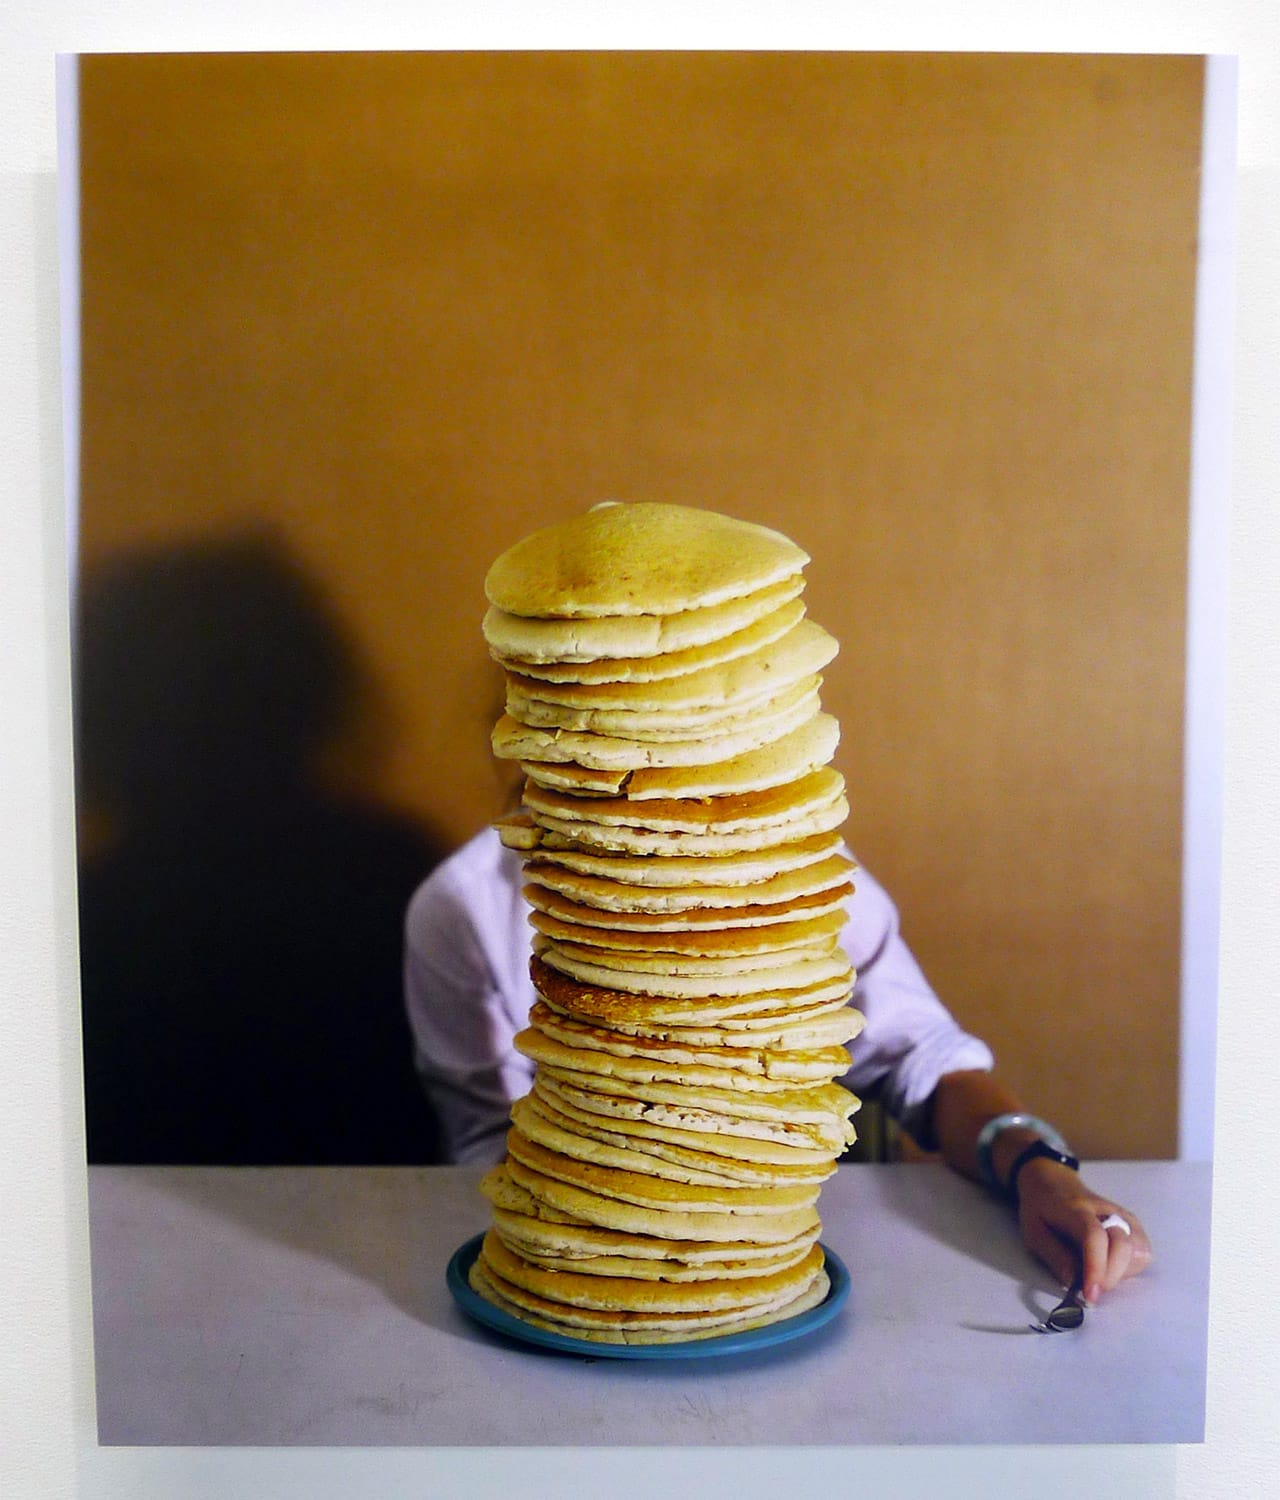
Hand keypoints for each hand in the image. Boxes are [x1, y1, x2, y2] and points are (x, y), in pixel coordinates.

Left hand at [1015, 1157, 1152, 1304]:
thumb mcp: (1034, 1232)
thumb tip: (1074, 1283)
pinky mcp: (1133, 1224)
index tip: (1090, 1294)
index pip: (1094, 1237)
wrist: (1054, 1182)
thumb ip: (1054, 1257)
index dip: (1096, 1268)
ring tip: (1098, 1270)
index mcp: (1075, 1210)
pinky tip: (1110, 1264)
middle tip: (1090, 1288)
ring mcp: (1123, 1216)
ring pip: (1138, 1253)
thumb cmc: (1042, 1208)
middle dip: (1110, 1276)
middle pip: (1123, 1246)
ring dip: (1120, 1272)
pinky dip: (1129, 1267)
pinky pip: (1142, 1253)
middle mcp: (1105, 1210)